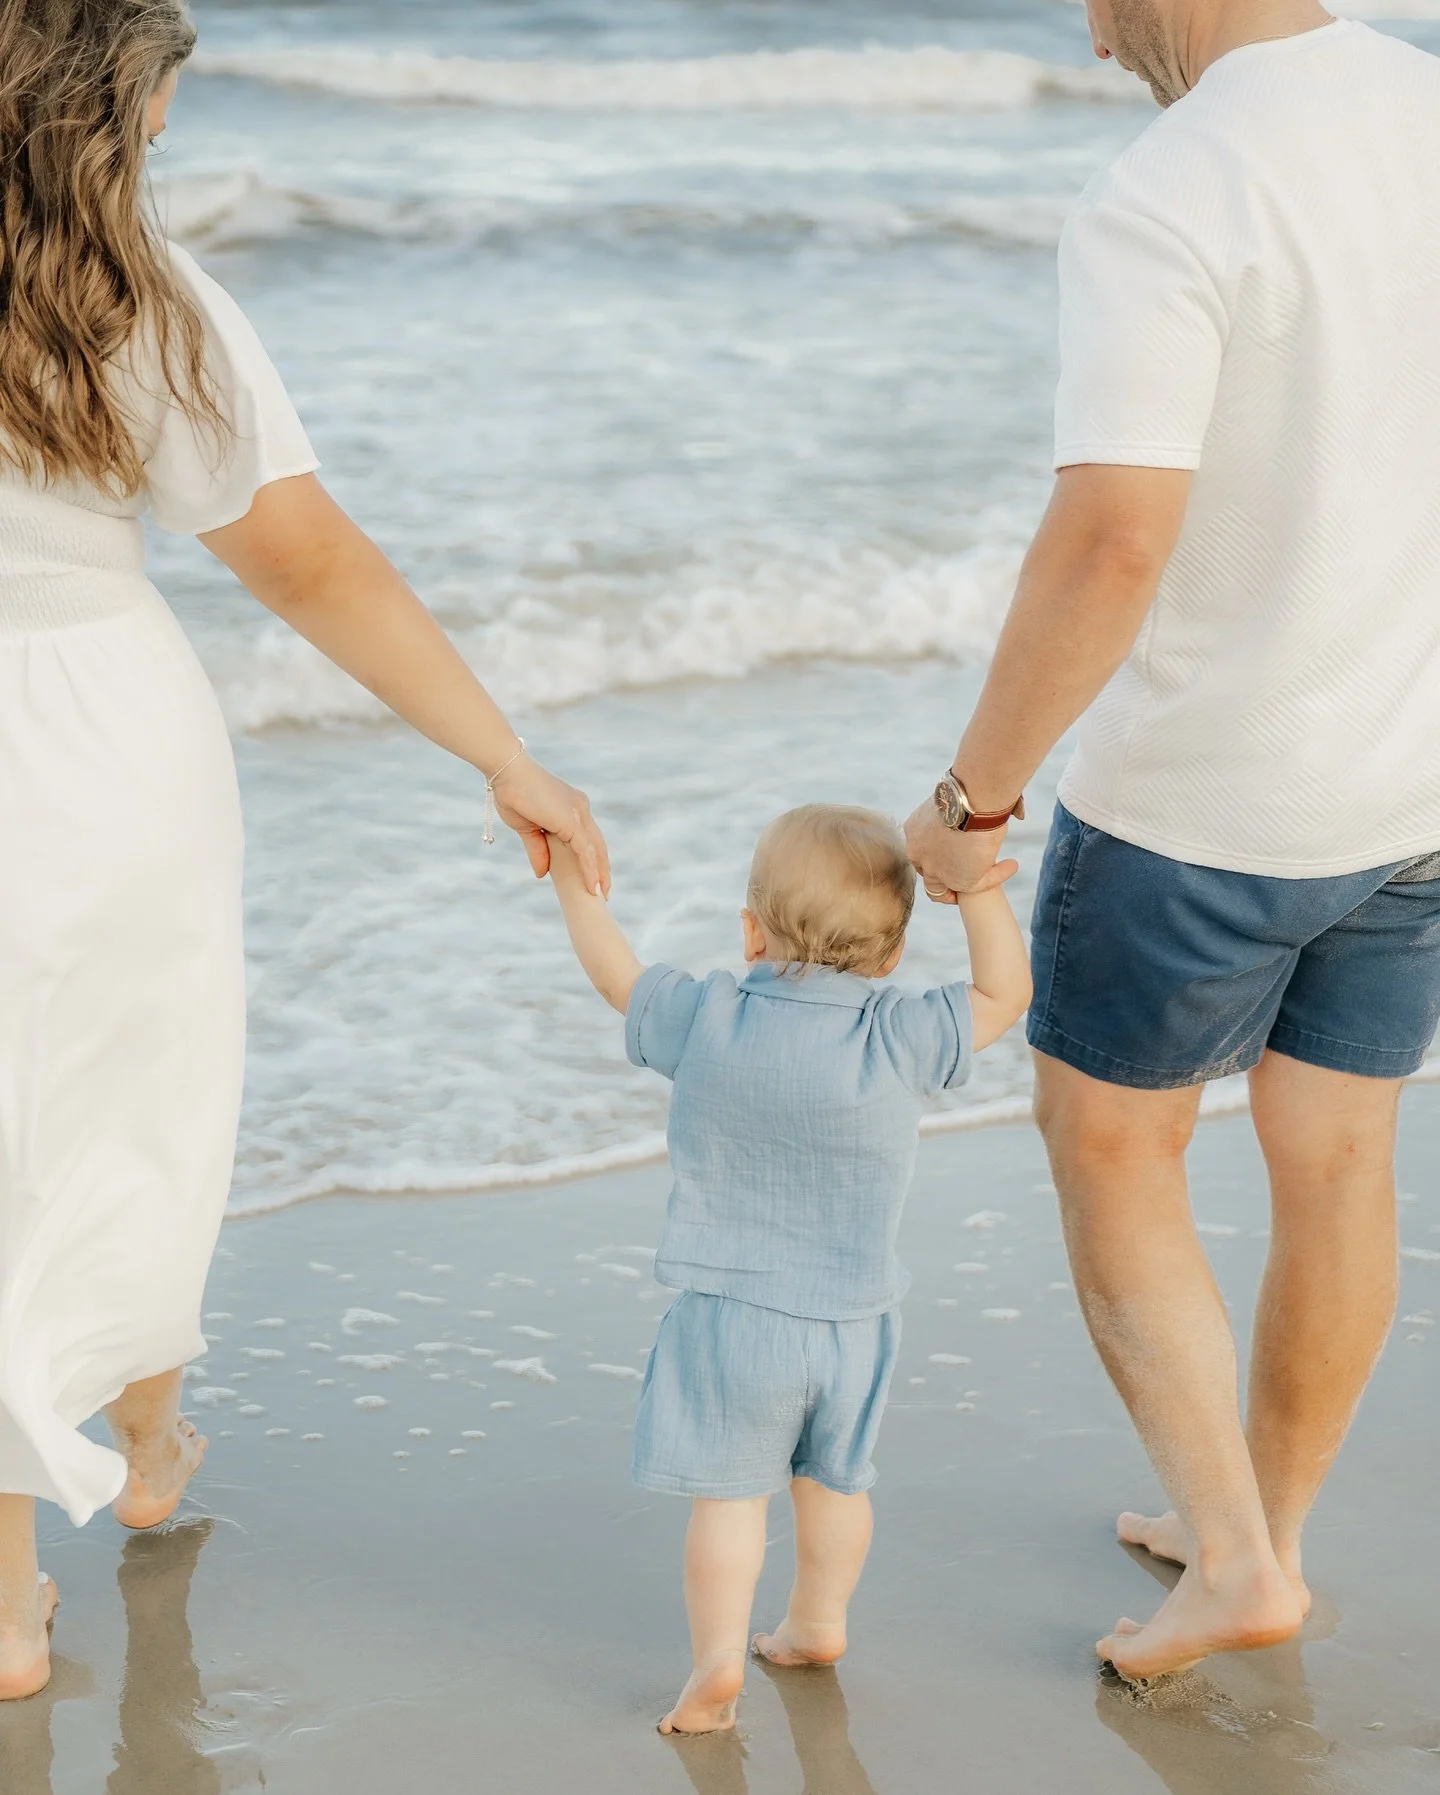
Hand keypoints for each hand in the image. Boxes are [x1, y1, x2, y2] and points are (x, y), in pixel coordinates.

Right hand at [492, 754, 610, 895]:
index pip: (588, 838)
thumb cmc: (512, 793)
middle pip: (598, 845)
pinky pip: (586, 851)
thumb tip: (542, 874)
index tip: (595, 877)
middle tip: (603, 892)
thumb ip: (538, 850)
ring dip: (600, 874)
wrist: (507, 772)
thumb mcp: (527, 829)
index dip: (593, 858)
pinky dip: (590, 870)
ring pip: (596, 850)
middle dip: (602, 869)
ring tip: (601, 895)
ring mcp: (579, 814)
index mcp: (573, 809)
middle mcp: (581, 809)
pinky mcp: (572, 821)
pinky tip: (592, 886)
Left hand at [903, 799, 1017, 904]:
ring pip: (943, 891)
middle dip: (947, 876)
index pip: (922, 852)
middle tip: (969, 871)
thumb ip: (964, 813)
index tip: (958, 854)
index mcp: (915, 830)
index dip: (939, 857)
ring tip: (989, 874)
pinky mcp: (958, 880)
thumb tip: (986, 812)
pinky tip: (1011, 865)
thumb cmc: (968, 787)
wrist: (972, 796)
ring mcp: (935, 869)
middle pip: (928, 874)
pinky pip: (979, 885)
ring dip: (969, 882)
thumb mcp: (956, 801)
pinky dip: (997, 875)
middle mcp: (918, 852)